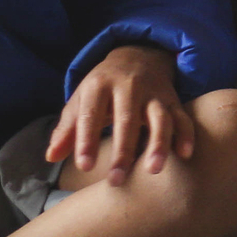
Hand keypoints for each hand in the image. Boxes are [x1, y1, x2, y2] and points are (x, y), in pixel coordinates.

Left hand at [46, 44, 195, 187]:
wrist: (136, 55)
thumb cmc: (102, 88)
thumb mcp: (81, 101)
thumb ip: (67, 129)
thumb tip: (51, 157)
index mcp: (99, 86)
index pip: (91, 114)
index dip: (86, 140)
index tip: (84, 167)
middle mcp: (128, 86)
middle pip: (126, 119)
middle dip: (122, 150)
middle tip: (116, 180)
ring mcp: (153, 93)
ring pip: (159, 117)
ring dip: (158, 143)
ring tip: (152, 170)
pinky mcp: (172, 99)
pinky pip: (182, 117)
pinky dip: (185, 135)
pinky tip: (184, 155)